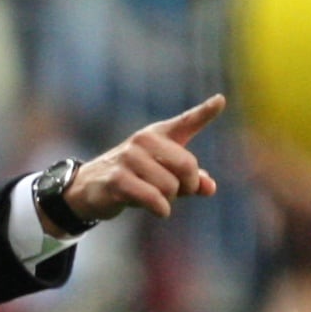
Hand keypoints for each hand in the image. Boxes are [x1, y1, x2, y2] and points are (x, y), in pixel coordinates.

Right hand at [55, 95, 224, 229]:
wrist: (89, 187)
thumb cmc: (134, 178)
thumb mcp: (164, 176)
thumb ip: (191, 181)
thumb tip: (210, 187)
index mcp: (158, 134)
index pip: (186, 121)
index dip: (205, 112)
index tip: (221, 101)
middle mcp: (144, 140)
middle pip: (187, 165)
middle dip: (189, 185)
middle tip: (178, 192)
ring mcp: (129, 158)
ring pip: (171, 186)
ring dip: (169, 200)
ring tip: (155, 197)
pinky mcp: (118, 179)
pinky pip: (154, 198)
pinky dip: (162, 209)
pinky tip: (160, 210)